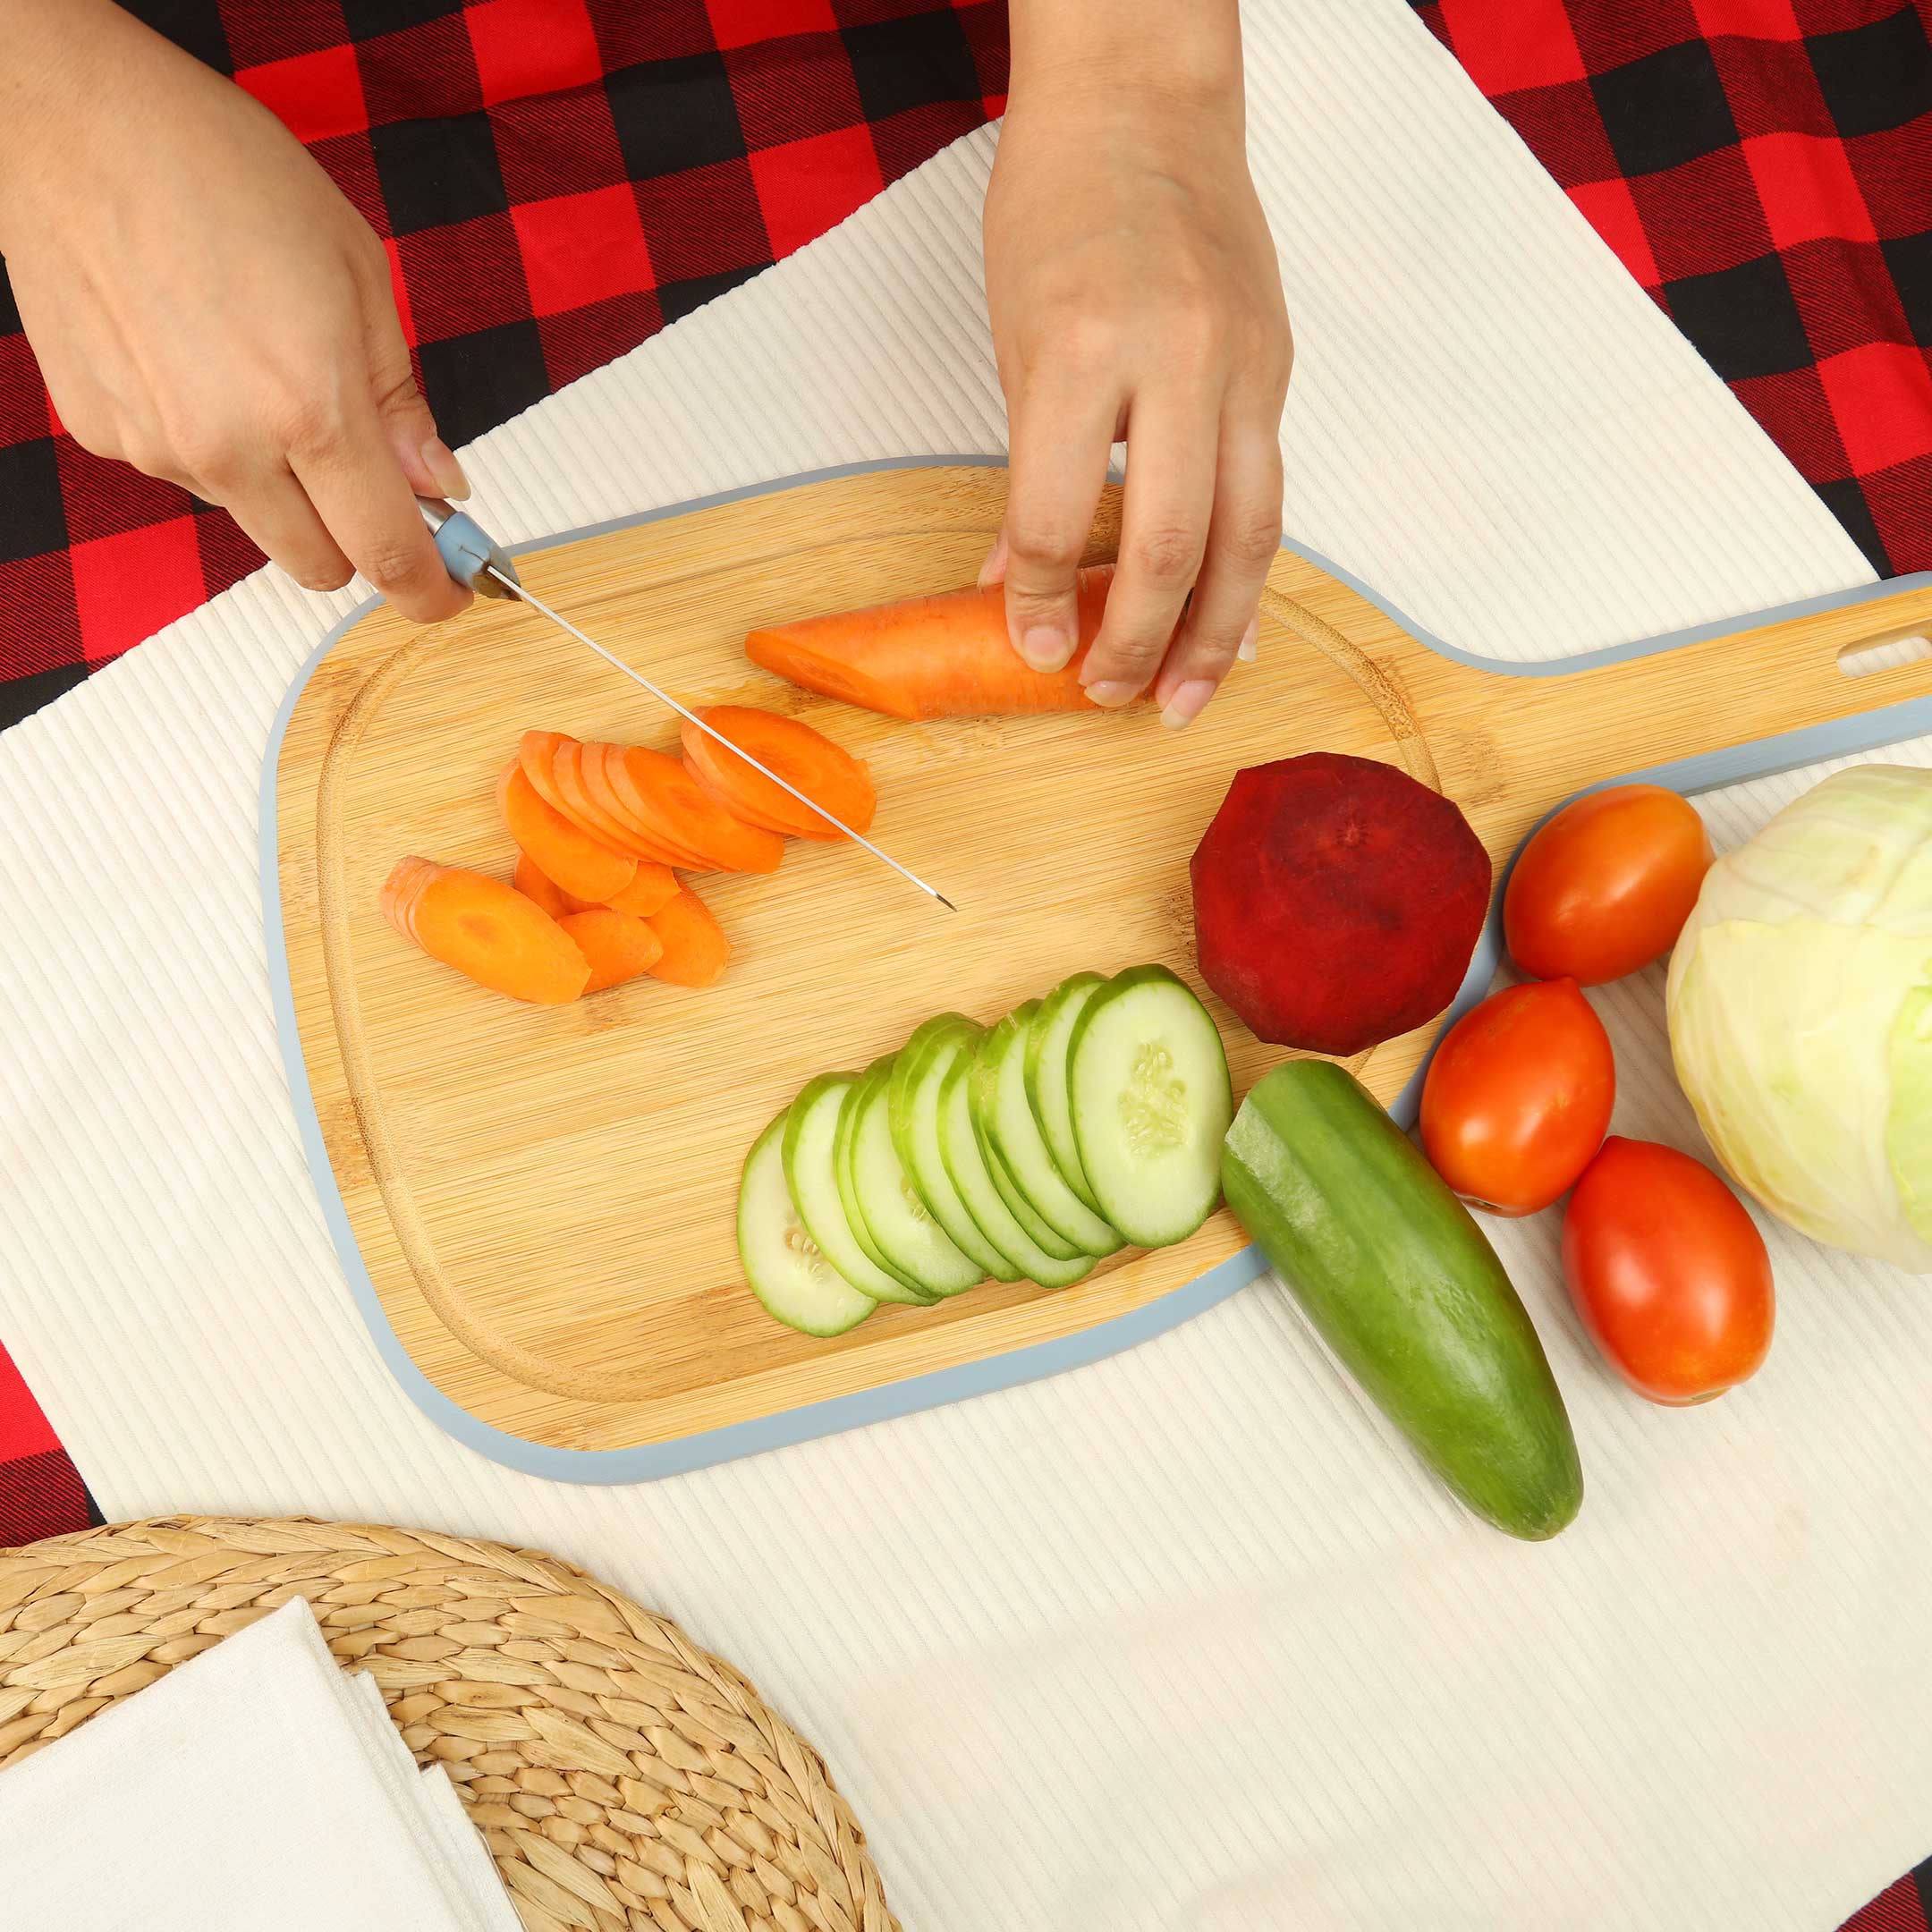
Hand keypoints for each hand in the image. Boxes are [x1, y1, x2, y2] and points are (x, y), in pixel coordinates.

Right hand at [0, 0, 468, 619]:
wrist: (75, 120)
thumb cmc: (222, 172)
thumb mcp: (358, 275)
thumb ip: (399, 401)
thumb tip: (437, 484)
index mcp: (309, 409)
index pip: (384, 552)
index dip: (427, 589)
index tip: (446, 594)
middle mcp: (228, 447)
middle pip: (318, 564)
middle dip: (355, 538)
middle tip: (367, 478)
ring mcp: (157, 446)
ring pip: (252, 519)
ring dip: (279, 486)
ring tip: (261, 375)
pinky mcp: (102, 432)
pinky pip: (184, 474)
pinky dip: (210, 444)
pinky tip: (197, 360)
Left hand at [982, 58, 1290, 725]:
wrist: (1146, 100)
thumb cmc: (1060, 203)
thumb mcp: (1012, 335)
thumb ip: (1026, 468)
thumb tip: (1013, 583)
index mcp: (1083, 350)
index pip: (1061, 520)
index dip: (1043, 605)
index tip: (1034, 652)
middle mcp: (1178, 361)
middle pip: (1173, 547)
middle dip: (1140, 643)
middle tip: (1109, 697)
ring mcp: (1243, 365)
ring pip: (1249, 535)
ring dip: (1218, 634)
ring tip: (1188, 698)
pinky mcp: (1277, 369)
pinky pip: (1269, 491)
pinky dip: (1247, 569)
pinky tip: (1230, 621)